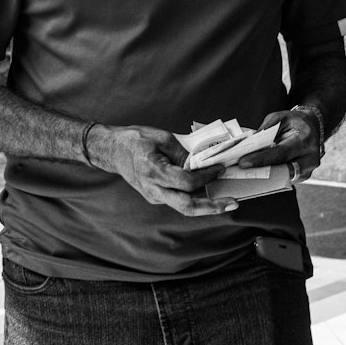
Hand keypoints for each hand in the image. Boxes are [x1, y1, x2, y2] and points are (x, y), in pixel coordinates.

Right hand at [86, 124, 239, 215]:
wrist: (113, 150)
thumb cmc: (136, 139)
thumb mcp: (162, 137)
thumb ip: (183, 153)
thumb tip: (202, 164)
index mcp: (154, 171)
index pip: (186, 182)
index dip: (206, 177)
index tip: (221, 168)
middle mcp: (153, 189)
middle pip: (187, 206)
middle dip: (212, 207)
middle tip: (232, 204)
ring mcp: (154, 196)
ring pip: (184, 207)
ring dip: (206, 206)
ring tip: (226, 202)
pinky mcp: (155, 197)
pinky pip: (178, 200)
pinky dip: (195, 198)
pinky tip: (208, 192)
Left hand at [237, 110, 322, 182]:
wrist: (313, 127)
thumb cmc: (294, 121)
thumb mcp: (280, 117)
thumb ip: (265, 129)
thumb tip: (249, 143)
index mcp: (304, 140)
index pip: (280, 153)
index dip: (261, 159)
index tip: (242, 162)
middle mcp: (310, 158)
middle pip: (282, 169)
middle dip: (260, 171)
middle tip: (238, 171)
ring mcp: (308, 170)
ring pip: (283, 178)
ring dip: (263, 177)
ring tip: (243, 173)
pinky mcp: (304, 176)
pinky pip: (284, 180)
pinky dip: (270, 178)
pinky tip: (256, 174)